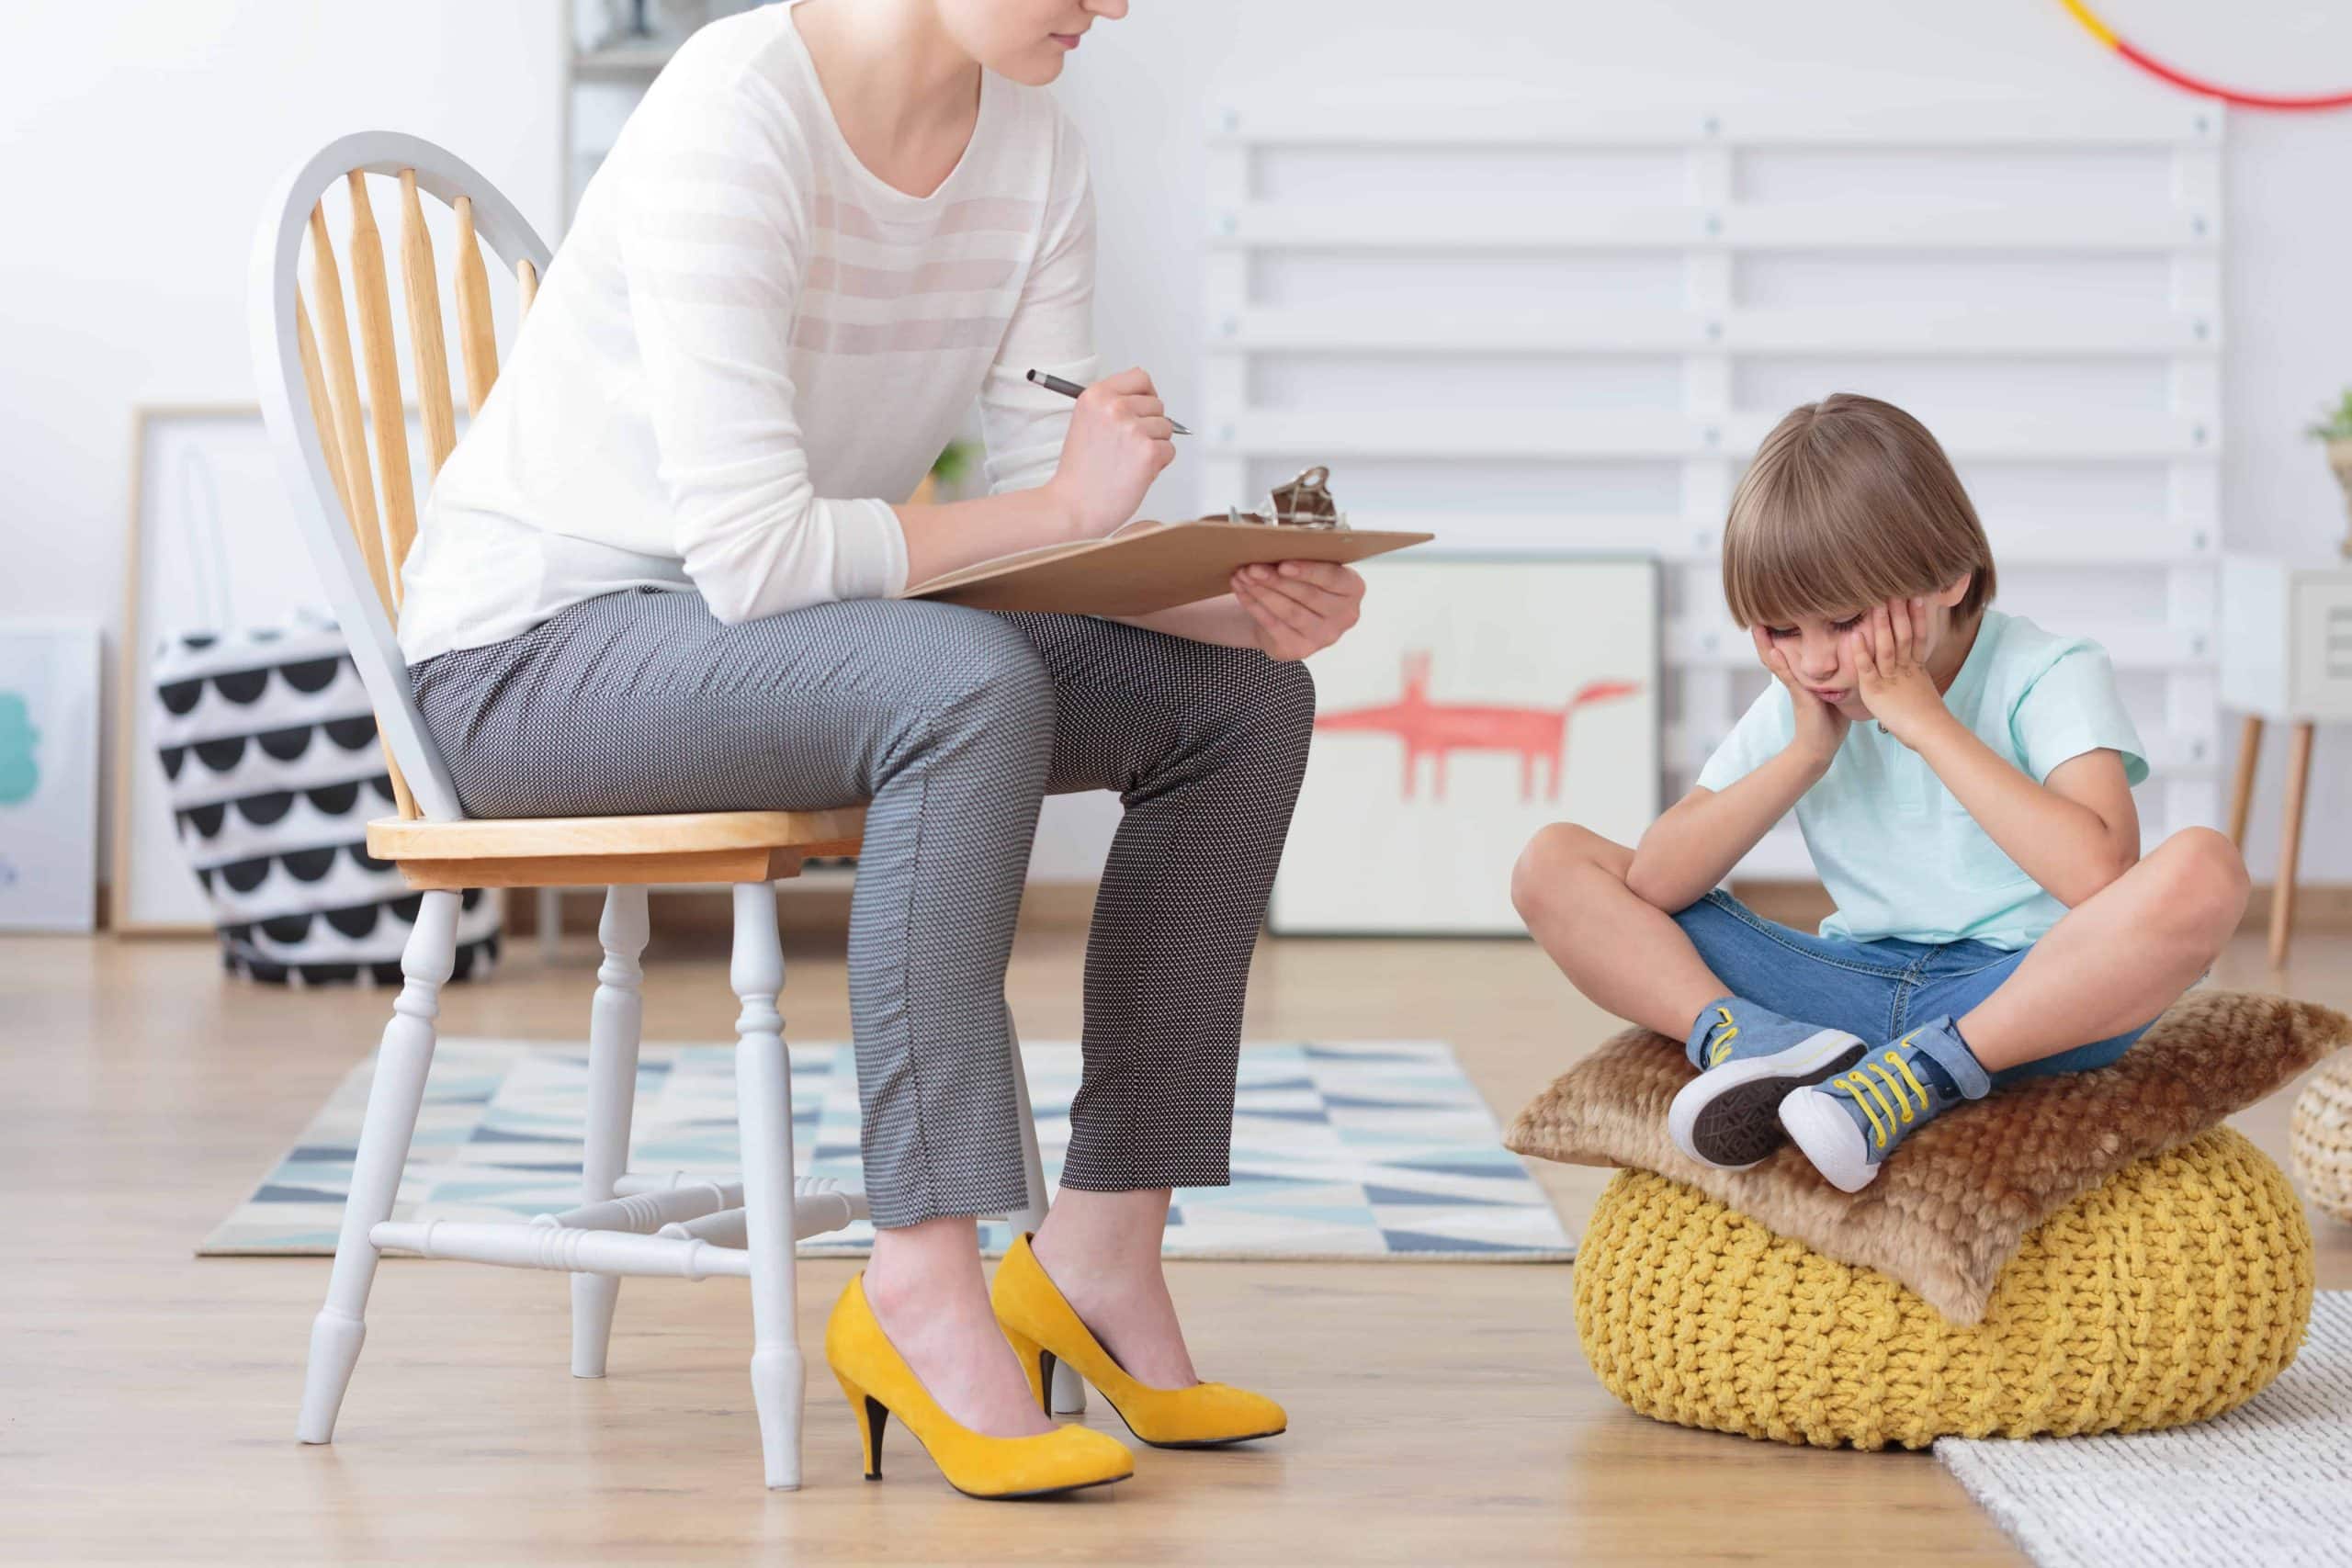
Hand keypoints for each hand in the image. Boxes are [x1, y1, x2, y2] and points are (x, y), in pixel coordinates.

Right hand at [1043, 367, 1176, 541]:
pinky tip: (1135, 474)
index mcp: (1096, 395)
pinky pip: (1169, 450)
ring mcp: (1132, 429)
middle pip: (1157, 404)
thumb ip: (1113, 405)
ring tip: (1128, 462)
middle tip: (1126, 448)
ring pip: (1166, 428)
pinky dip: (1158, 465)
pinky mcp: (1148, 452)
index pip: (1140, 378)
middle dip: (1149, 425)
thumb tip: (1149, 397)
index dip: (1145, 396)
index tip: (1139, 412)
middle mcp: (1114, 407)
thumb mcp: (1087, 423)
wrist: (1073, 507)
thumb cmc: (1080, 473)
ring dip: (1154, 446)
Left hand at [1232, 561, 1364, 660]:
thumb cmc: (1302, 584)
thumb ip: (1306, 560)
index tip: (1283, 564)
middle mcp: (1345, 616)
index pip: (1333, 579)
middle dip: (1277, 580)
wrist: (1289, 618)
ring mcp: (1324, 637)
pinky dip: (1255, 606)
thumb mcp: (1312, 571)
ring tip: (1243, 576)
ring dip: (1263, 592)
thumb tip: (1275, 546)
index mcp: (1353, 590)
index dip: (1308, 571)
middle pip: (1308, 596)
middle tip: (1252, 567)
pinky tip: (1242, 591)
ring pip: (1290, 612)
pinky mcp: (1300, 650)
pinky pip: (1274, 626)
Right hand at [1752, 624, 1849, 764]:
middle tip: (1756, 613)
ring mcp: (1795, 687)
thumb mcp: (1835, 694)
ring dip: (1765, 644)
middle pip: (1775, 652)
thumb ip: (1838, 677)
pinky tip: (1774, 649)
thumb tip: (1853, 662)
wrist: (1820, 748)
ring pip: (1776, 661)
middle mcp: (1795, 679)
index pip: (1788, 651)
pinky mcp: (1799, 696)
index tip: (1777, 614)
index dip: (1781, 634)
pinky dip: (1779, 663)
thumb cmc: (1830, 723)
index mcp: (1802, 677)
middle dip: (1766, 634)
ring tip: (1757, 626)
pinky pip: (1788, 677)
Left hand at [1848, 596, 1947, 745]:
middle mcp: (1905, 669)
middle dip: (1898, 611)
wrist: (1932, 733)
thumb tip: (1919, 673)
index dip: (1917, 615)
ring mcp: (1890, 678)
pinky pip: (1867, 669)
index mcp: (1916, 668)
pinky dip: (1860, 652)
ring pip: (1886, 646)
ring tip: (1875, 603)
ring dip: (1880, 624)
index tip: (1917, 595)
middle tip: (1894, 588)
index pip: (1917, 636)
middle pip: (1902, 635)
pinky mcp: (1876, 691)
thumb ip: (1918, 679)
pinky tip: (1854, 636)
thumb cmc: (1928, 719)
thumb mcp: (1924, 692)